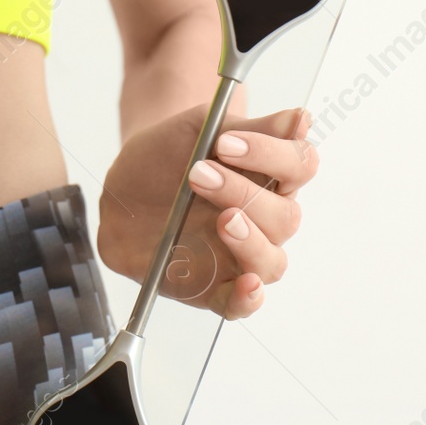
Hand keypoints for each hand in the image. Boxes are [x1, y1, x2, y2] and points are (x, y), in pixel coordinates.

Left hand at [97, 105, 316, 319]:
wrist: (124, 190)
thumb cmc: (167, 157)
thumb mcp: (200, 129)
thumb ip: (252, 127)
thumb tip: (301, 120)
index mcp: (271, 177)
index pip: (301, 166)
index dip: (271, 154)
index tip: (226, 142)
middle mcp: (265, 219)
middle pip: (285, 216)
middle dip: (242, 193)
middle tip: (199, 174)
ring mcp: (242, 256)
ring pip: (272, 261)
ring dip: (252, 241)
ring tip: (222, 219)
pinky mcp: (215, 287)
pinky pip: (242, 304)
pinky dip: (248, 298)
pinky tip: (245, 284)